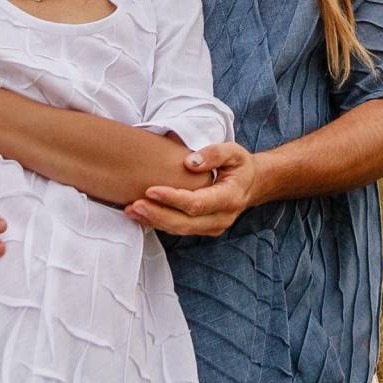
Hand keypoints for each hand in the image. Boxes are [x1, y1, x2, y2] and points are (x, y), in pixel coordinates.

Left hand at [127, 142, 259, 236]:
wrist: (251, 184)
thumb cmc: (239, 166)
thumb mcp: (234, 152)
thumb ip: (214, 153)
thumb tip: (190, 163)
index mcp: (230, 198)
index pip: (197, 204)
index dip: (172, 199)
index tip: (150, 190)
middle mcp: (222, 218)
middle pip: (185, 223)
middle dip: (157, 215)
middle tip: (134, 205)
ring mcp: (213, 227)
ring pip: (180, 230)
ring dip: (154, 221)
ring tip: (131, 210)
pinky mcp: (203, 229)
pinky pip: (179, 230)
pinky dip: (158, 223)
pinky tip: (141, 215)